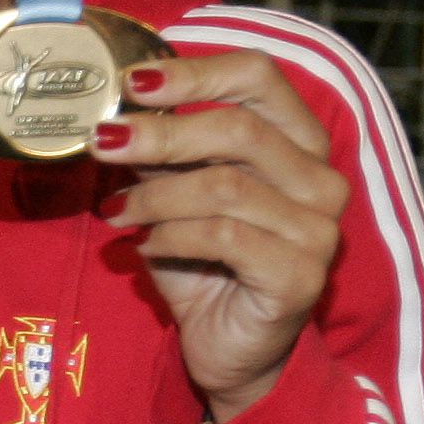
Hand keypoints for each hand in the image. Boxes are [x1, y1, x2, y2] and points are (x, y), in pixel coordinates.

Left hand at [95, 53, 348, 423]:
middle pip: (239, 128)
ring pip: (225, 185)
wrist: (230, 352)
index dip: (195, 71)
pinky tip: (142, 246)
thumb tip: (116, 112)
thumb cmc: (205, 267)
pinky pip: (224, 237)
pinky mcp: (299, 276)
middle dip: (160, 133)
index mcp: (300, 143)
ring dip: (155, 195)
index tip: (133, 82)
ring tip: (117, 210)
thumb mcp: (177, 198)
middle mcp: (320, 180)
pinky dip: (170, 236)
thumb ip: (161, 156)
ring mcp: (317, 230)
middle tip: (103, 142)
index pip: (259, 77)